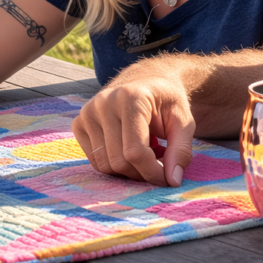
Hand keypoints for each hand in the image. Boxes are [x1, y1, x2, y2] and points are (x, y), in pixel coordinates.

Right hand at [72, 76, 194, 186]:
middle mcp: (104, 102)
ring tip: (145, 153)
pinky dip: (113, 164)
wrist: (147, 81)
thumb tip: (173, 180)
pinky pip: (94, 160)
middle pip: (118, 161)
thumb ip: (180, 150)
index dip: (152, 172)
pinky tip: (128, 150)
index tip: (167, 178)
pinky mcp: (79, 123)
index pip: (135, 152)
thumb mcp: (184, 122)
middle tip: (158, 165)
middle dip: (141, 173)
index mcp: (131, 97)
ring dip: (128, 170)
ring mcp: (88, 112)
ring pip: (104, 165)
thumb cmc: (166, 102)